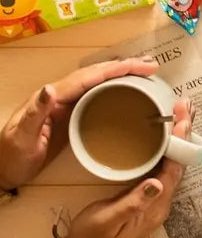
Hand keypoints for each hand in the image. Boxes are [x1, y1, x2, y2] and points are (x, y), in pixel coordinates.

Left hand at [0, 57, 157, 189]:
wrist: (3, 171)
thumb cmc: (11, 156)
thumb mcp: (21, 137)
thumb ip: (34, 112)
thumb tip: (50, 88)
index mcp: (54, 96)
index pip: (90, 77)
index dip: (116, 69)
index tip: (140, 66)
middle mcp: (63, 94)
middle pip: (99, 74)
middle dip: (126, 67)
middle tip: (152, 67)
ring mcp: (68, 103)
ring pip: (100, 81)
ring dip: (123, 74)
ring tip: (146, 73)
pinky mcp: (72, 114)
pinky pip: (99, 94)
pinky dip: (116, 88)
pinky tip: (128, 92)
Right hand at [63, 98, 192, 237]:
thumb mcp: (107, 220)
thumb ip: (132, 203)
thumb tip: (156, 182)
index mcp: (157, 205)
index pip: (175, 167)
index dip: (181, 141)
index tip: (184, 116)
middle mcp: (162, 199)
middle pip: (180, 160)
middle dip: (185, 132)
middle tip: (187, 104)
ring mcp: (157, 196)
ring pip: (174, 160)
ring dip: (179, 136)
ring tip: (183, 111)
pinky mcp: (148, 193)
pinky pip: (164, 164)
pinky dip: (168, 145)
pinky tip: (167, 133)